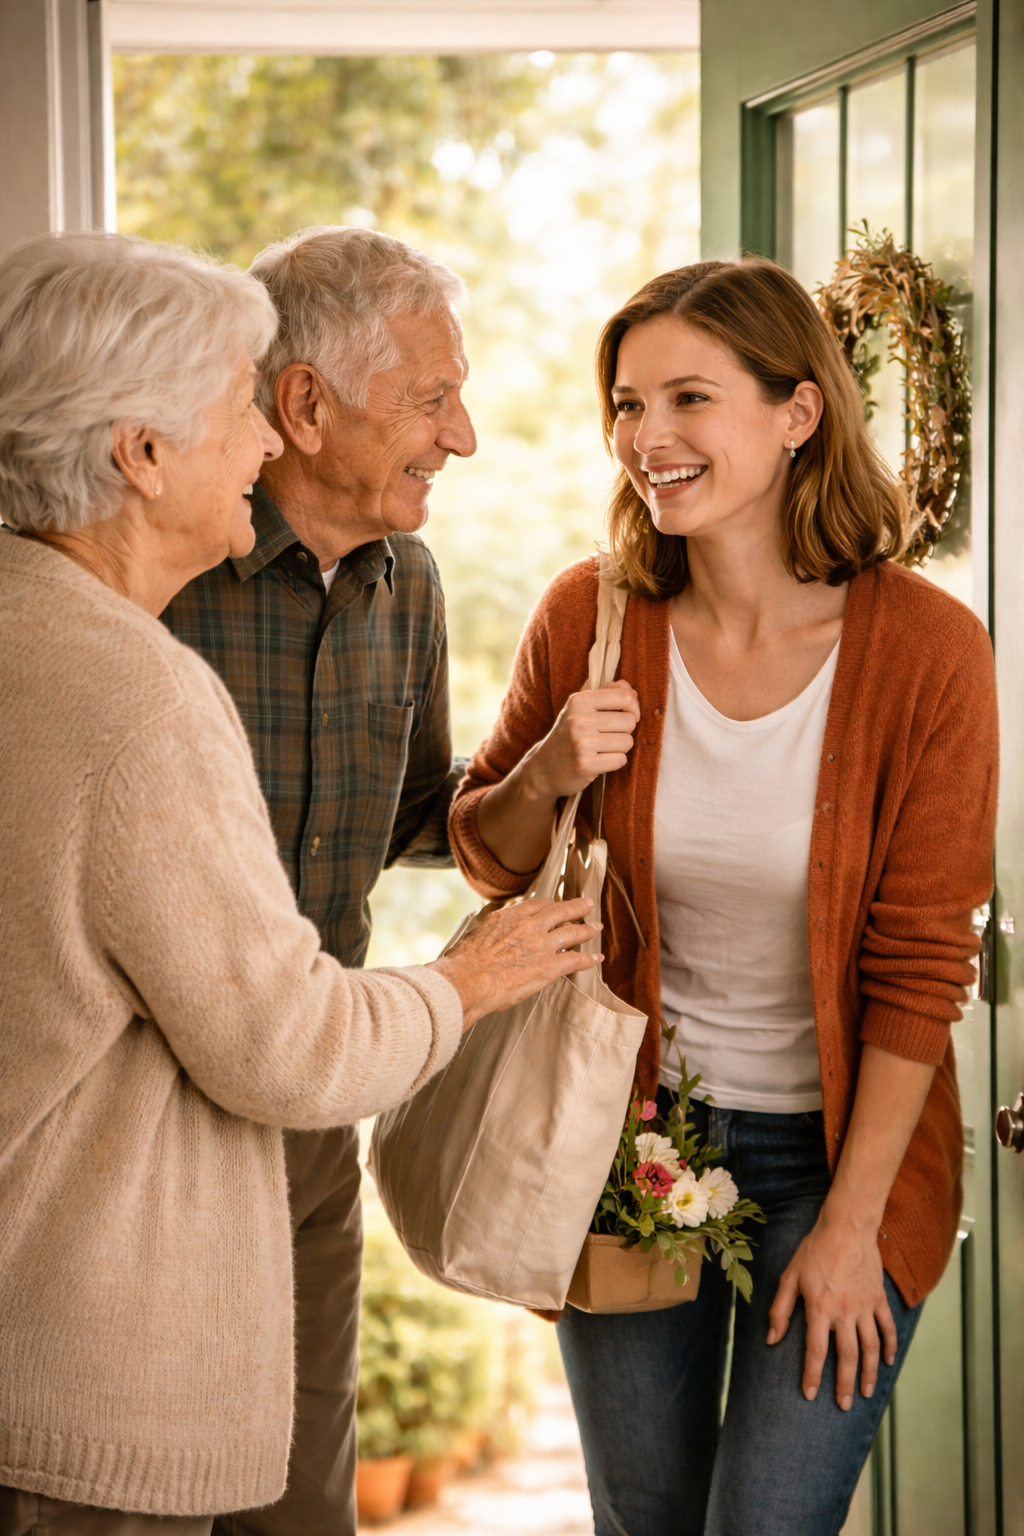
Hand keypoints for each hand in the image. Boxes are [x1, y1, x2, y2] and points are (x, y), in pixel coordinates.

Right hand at [432, 896, 602, 1029]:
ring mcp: (541, 945)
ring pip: (572, 932)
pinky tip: (596, 958)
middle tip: (586, 904)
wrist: (469, 979)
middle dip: (575, 907)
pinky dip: (588, 959)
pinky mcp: (549, 966)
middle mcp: (528, 926)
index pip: (536, 905)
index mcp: (508, 917)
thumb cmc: (464, 964)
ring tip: (596, 928)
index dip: (550, 905)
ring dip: (587, 929)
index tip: (555, 905)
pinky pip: (575, 960)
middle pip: (559, 911)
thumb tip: (480, 940)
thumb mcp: (472, 937)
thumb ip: (485, 934)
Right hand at [521, 679, 639, 800]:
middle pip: (629, 721)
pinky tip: (600, 761)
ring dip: (620, 748)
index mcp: (578, 701)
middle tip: (608, 736)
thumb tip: (632, 691)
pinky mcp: (585, 764)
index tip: (625, 716)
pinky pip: (620, 760)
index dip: (633, 708)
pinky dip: (614, 762)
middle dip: (625, 731)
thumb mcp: (581, 709)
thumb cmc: (568, 735)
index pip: (624, 697)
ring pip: (627, 742)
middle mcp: (579, 719)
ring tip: (602, 749)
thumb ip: (608, 695)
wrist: (544, 768)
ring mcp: (581, 743)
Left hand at [767, 1210, 896, 1409]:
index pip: (815, 1350)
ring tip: (867, 1392)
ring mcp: (864, 1306)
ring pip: (870, 1347)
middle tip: (844, 1405)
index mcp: (819, 1308)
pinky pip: (887, 1327)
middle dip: (844, 1384)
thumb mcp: (789, 1276)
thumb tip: (771, 1339)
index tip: (810, 1395)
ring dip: (869, 1373)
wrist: (846, 1227)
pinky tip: (887, 1361)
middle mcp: (844, 1312)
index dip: (812, 1375)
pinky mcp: (878, 1298)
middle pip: (847, 1357)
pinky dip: (889, 1346)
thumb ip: (780, 1309)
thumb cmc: (814, 1250)